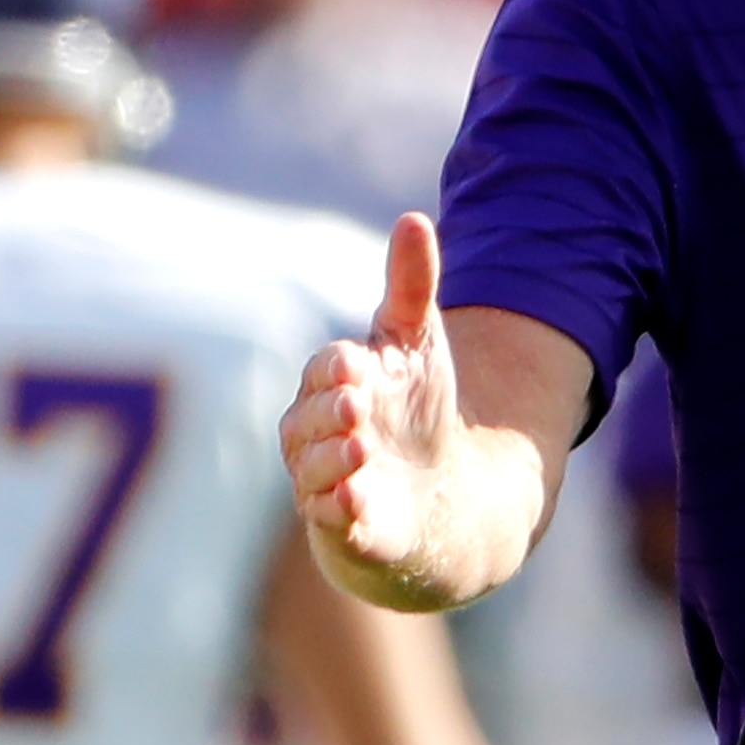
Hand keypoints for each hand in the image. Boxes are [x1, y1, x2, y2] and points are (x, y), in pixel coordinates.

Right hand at [282, 215, 462, 602]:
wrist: (435, 487)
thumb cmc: (414, 407)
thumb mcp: (418, 342)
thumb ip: (411, 285)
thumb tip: (414, 218)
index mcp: (333, 386)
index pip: (324, 371)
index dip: (336, 368)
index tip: (356, 363)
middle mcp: (319, 434)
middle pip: (309, 421)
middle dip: (330, 413)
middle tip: (357, 405)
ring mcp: (329, 481)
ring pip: (313, 472)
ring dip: (332, 461)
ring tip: (360, 449)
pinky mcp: (347, 526)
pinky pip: (332, 521)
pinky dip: (339, 512)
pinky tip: (355, 501)